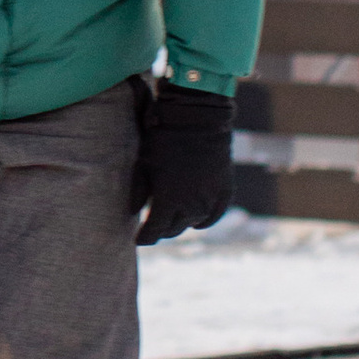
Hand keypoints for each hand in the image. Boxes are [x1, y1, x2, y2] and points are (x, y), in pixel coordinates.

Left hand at [134, 83, 234, 244]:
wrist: (198, 119)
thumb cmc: (163, 138)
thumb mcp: (144, 163)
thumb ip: (138, 191)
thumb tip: (133, 212)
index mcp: (168, 201)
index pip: (154, 231)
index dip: (145, 237)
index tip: (139, 239)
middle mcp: (191, 206)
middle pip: (173, 229)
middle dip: (161, 229)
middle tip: (153, 227)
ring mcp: (210, 200)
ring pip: (193, 223)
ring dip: (181, 223)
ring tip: (172, 219)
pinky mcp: (224, 191)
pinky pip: (214, 216)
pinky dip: (204, 220)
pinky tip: (196, 222)